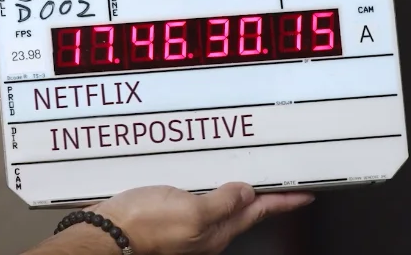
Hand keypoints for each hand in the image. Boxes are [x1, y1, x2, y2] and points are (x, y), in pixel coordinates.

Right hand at [87, 183, 313, 254]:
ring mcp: (184, 225)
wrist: (105, 231)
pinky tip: (202, 178)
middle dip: (261, 196)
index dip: (283, 202)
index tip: (305, 194)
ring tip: (248, 176)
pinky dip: (205, 187)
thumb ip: (222, 202)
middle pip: (241, 211)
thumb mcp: (193, 211)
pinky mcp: (165, 215)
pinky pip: (194, 199)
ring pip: (217, 204)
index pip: (258, 213)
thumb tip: (245, 192)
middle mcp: (204, 232)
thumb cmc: (145, 225)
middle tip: (281, 181)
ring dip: (234, 190)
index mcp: (216, 233)